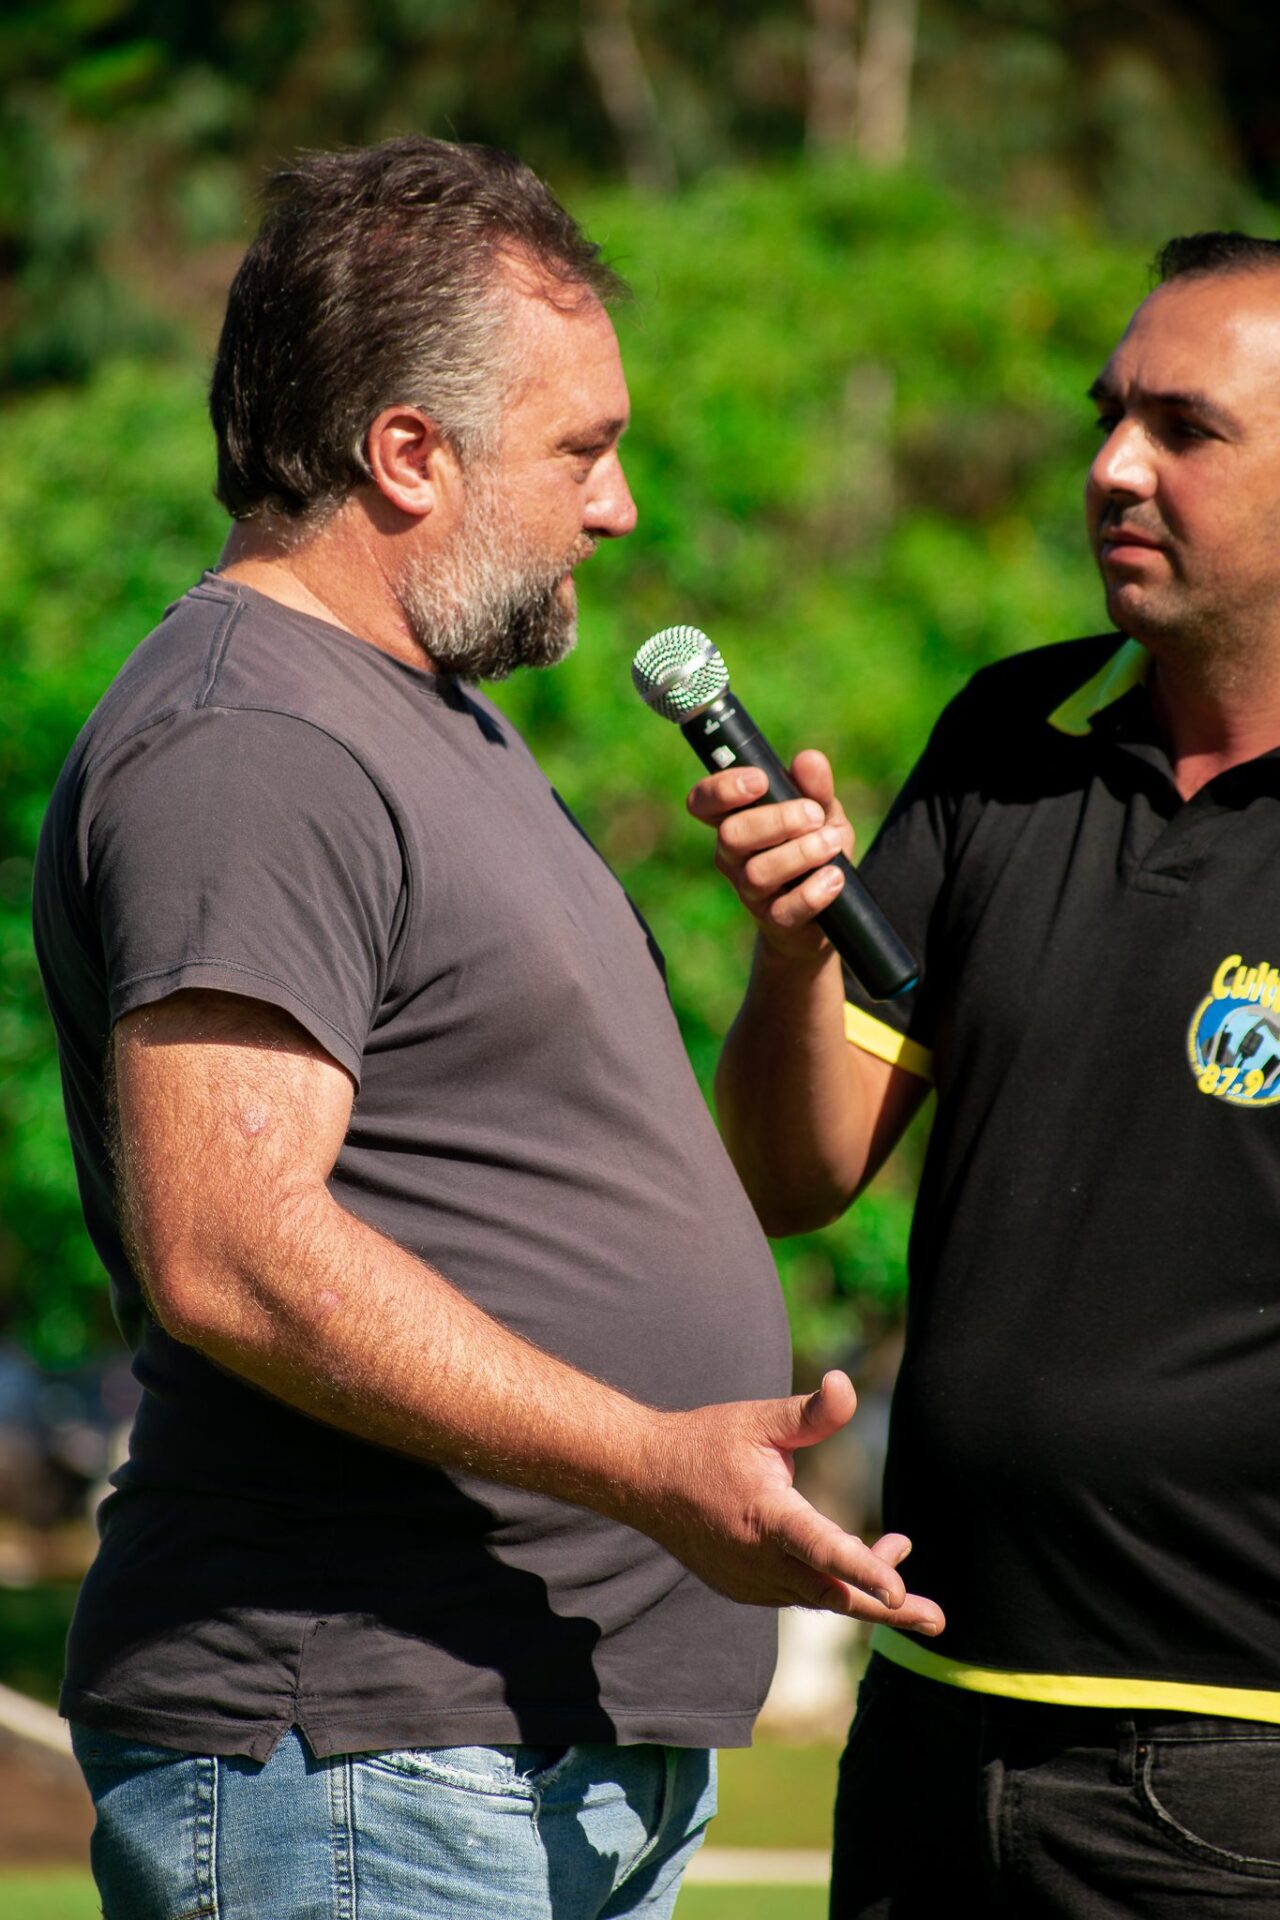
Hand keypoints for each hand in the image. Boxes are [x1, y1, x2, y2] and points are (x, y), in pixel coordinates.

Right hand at [637, 1371, 943, 1631]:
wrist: (645, 1480)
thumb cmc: (707, 1443)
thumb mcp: (759, 1420)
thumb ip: (810, 1413)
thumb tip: (847, 1384)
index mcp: (767, 1516)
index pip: (824, 1549)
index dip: (865, 1571)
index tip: (900, 1593)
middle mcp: (760, 1560)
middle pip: (834, 1593)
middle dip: (888, 1608)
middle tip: (936, 1621)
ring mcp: (750, 1583)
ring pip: (819, 1596)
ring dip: (861, 1583)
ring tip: (899, 1548)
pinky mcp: (744, 1590)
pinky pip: (797, 1594)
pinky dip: (829, 1583)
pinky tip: (854, 1560)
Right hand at [686, 749, 854, 960]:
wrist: (827, 912)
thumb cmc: (815, 850)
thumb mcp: (822, 813)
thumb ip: (815, 788)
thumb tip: (809, 760)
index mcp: (736, 820)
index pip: (703, 802)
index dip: (721, 789)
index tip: (760, 781)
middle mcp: (733, 856)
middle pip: (731, 835)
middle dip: (775, 820)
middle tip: (814, 815)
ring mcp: (750, 891)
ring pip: (757, 872)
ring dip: (800, 853)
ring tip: (832, 843)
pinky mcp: (774, 920)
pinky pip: (785, 909)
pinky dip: (813, 892)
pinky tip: (835, 876)